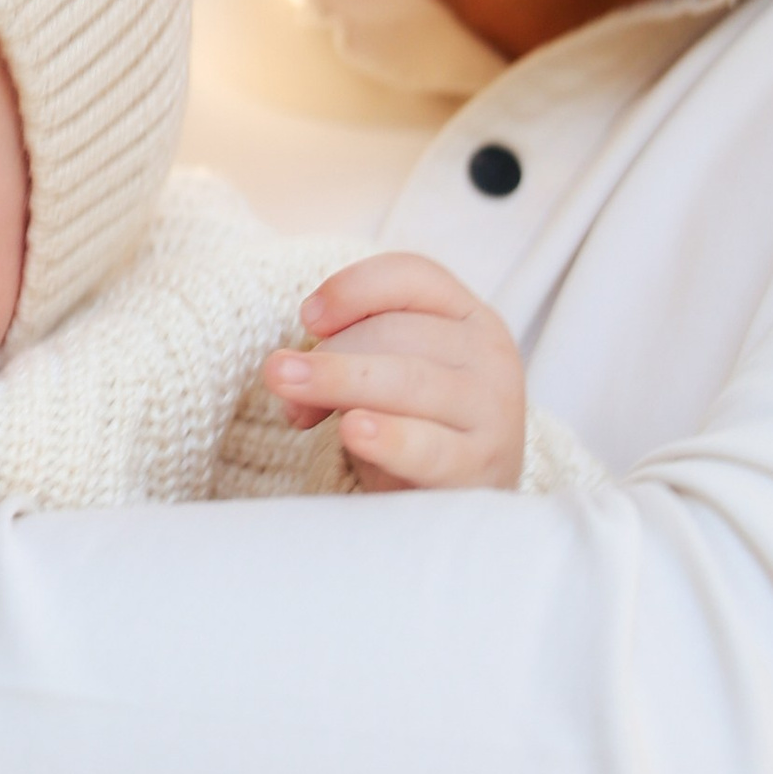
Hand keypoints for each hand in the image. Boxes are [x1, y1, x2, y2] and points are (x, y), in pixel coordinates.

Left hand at [263, 251, 526, 491]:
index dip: (352, 289)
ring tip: (291, 402)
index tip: (307, 318)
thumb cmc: (416, 420)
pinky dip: (390, 438)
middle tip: (280, 378)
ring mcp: (492, 412)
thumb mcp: (390, 369)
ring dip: (339, 383)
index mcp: (469, 316)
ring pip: (408, 381)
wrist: (462, 497)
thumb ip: (350, 350)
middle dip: (332, 353)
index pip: (412, 276)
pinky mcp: (480, 468)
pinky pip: (429, 448)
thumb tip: (289, 368)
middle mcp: (490, 355)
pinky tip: (354, 431)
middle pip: (399, 331)